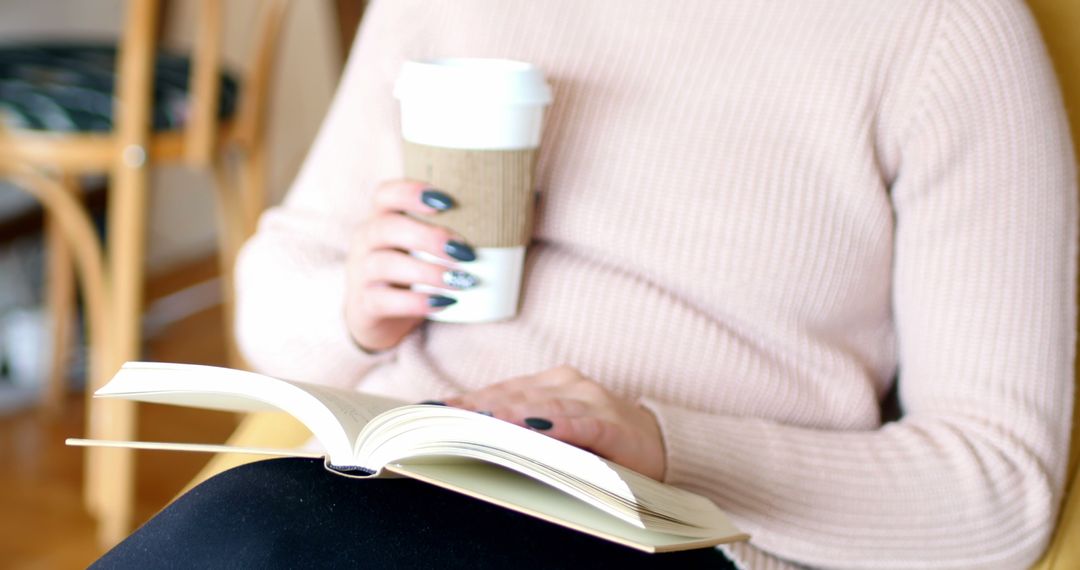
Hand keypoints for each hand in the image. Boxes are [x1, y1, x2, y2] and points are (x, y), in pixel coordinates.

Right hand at [344, 180, 476, 351]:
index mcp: (383, 216)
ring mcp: (361, 272)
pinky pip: (384, 300)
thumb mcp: (426, 245)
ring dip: (427, 271)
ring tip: (462, 281)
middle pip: (387, 227)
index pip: (386, 194)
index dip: (412, 192)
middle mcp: (367, 239)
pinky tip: (444, 302)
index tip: (447, 201)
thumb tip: (532, 203)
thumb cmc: (413, 269)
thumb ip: (460, 225)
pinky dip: (417, 302)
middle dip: (429, 237)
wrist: (376, 315)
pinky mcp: (365, 303)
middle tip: (465, 252)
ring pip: (385, 264)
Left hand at [450, 365, 666, 479]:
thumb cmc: (602, 437)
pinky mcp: (611, 424)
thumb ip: (525, 423)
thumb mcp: (560, 425)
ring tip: (479, 422)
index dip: (469, 400)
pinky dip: (557, 426)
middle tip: (446, 419)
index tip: (435, 410)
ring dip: (509, 414)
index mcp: (554, 381)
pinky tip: (537, 430)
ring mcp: (592, 401)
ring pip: (542, 407)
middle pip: (516, 396)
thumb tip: (473, 428)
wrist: (661, 442)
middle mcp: (571, 384)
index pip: (503, 391)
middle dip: (479, 408)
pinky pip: (580, 424)